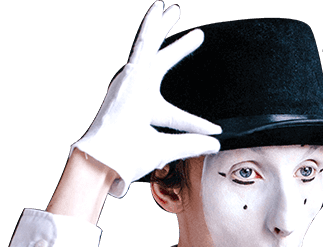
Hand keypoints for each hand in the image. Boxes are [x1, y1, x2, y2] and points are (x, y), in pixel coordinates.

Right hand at [72, 1, 220, 197]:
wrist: (107, 157)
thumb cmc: (128, 156)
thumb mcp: (168, 149)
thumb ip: (191, 144)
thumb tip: (215, 144)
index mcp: (143, 111)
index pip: (175, 115)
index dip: (196, 123)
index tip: (214, 128)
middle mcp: (136, 92)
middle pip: (160, 63)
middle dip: (177, 48)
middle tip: (197, 35)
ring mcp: (130, 81)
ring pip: (148, 46)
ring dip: (160, 27)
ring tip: (172, 9)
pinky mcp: (129, 73)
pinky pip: (142, 45)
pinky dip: (150, 28)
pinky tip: (158, 10)